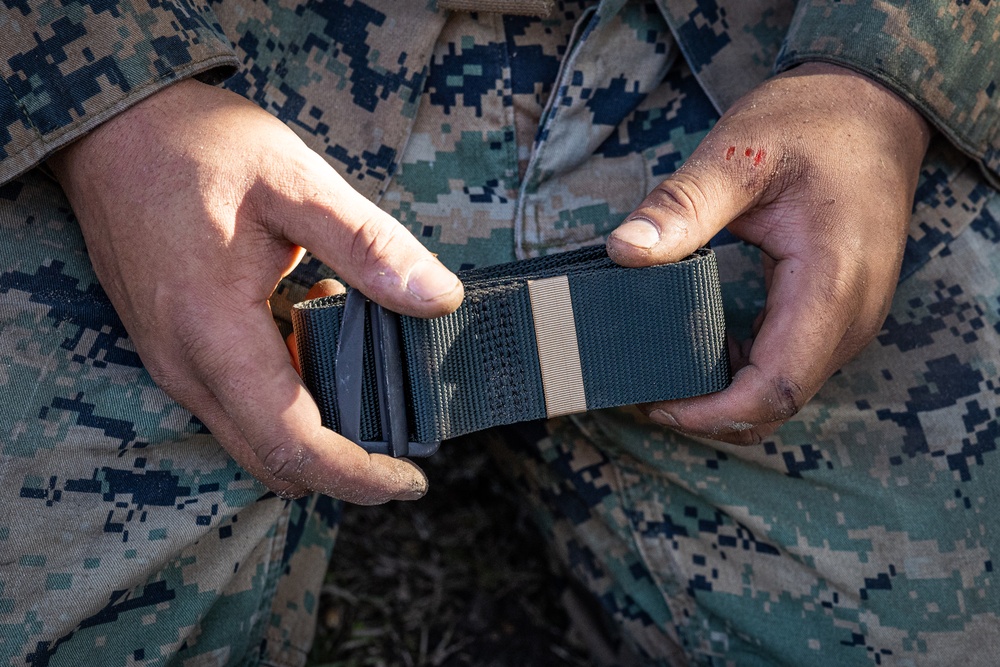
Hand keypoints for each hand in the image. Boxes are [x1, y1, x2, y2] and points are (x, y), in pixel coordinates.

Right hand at [49, 79, 463, 502]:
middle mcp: (185, 366)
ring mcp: (173, 362)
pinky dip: (288, 394)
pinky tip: (315, 327)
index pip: (293, 446)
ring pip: (254, 437)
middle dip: (342, 466)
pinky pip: (237, 403)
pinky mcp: (174, 348)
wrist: (110, 130)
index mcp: (214, 334)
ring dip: (316, 427)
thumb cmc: (196, 147)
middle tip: (403, 439)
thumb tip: (439, 299)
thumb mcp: (296, 182)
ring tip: (367, 365)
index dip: (358, 476)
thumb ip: (369, 246)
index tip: (411, 481)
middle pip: (272, 460)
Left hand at [607, 63, 929, 443]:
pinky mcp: (839, 311)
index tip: (656, 404)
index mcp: (832, 283)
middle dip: (712, 410)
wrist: (875, 105)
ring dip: (726, 395)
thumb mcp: (739, 153)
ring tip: (664, 373)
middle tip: (644, 390)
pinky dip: (745, 372)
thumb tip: (624, 250)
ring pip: (786, 389)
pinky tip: (702, 350)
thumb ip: (682, 205)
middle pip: (780, 401)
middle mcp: (852, 314)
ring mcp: (851, 317)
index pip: (777, 387)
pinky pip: (791, 363)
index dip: (714, 412)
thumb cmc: (815, 122)